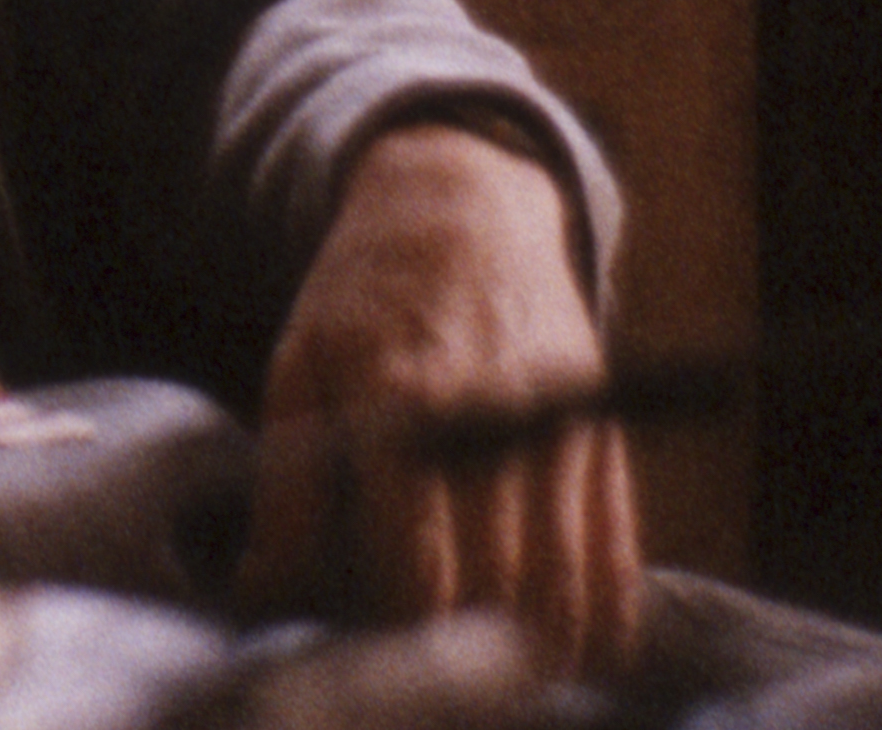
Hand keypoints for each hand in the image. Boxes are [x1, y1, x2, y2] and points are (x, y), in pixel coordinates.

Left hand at [238, 120, 643, 674]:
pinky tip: (578, 654)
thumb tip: (264, 589)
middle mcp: (490, 422)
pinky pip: (617, 549)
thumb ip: (287, 484)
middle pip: (494, 590)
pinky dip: (604, 616)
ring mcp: (557, 428)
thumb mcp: (300, 363)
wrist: (463, 201)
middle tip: (432, 671)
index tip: (377, 658)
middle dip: (464, 652)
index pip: (416, 566)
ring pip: (564, 584)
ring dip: (538, 654)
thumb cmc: (364, 293)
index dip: (400, 636)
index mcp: (403, 406)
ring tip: (499, 681)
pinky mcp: (600, 432)